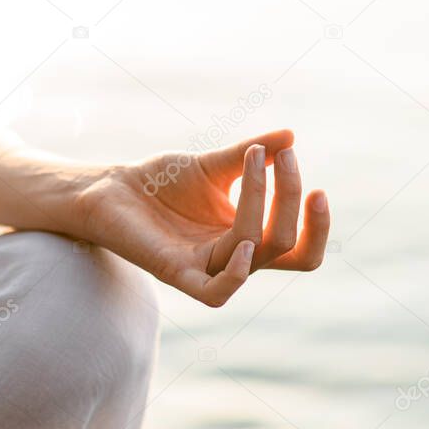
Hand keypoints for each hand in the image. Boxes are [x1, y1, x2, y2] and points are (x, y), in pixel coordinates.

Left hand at [77, 129, 329, 306]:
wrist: (111, 187)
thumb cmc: (161, 181)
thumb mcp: (213, 163)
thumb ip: (252, 155)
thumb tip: (291, 136)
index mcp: (246, 236)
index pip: (299, 249)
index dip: (317, 228)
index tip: (317, 188)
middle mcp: (232, 256)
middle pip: (285, 246)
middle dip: (291, 198)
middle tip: (284, 157)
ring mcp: (205, 266)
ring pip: (254, 248)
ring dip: (262, 200)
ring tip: (253, 159)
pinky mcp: (176, 272)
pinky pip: (217, 292)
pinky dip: (237, 274)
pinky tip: (245, 243)